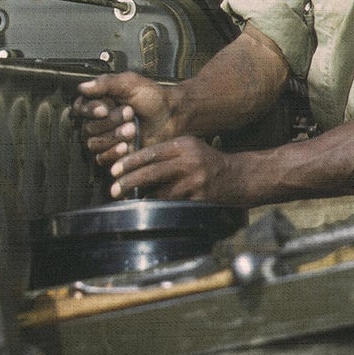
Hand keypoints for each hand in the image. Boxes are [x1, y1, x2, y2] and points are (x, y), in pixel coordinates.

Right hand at [74, 73, 175, 167]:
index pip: (81, 108)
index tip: (104, 109)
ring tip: (132, 128)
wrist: (172, 116)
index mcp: (100, 102)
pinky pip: (102, 158)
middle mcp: (99, 121)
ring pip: (94, 144)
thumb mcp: (129, 83)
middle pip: (88, 128)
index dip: (90, 110)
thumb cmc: (153, 97)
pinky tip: (126, 146)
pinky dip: (113, 152)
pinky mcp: (114, 155)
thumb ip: (106, 83)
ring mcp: (106, 139)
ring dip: (113, 136)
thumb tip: (83, 87)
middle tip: (129, 113)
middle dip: (110, 122)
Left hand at [108, 136, 258, 205]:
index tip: (114, 170)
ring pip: (161, 192)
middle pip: (153, 171)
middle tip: (114, 189)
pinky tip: (151, 209)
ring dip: (144, 198)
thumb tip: (134, 165)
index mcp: (184, 145)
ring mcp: (196, 180)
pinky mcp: (201, 198)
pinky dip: (161, 207)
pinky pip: (175, 204)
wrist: (240, 176)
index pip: (151, 152)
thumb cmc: (208, 162)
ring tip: (130, 201)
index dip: (130, 162)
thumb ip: (166, 154)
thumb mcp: (190, 148)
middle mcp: (190, 160)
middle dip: (130, 181)